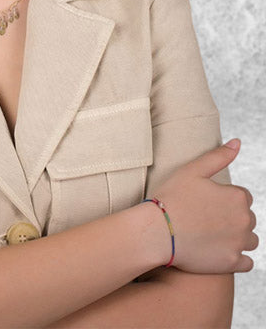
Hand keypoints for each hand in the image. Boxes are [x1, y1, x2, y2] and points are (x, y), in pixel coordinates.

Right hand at [154, 139, 257, 272]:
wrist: (156, 231)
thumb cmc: (171, 198)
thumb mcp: (192, 170)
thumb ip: (218, 156)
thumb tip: (238, 142)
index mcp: (237, 196)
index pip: (242, 196)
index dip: (223, 198)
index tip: (204, 202)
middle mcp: (245, 220)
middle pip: (247, 218)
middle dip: (231, 218)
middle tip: (203, 218)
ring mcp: (240, 243)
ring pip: (249, 240)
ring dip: (236, 237)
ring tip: (210, 234)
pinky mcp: (233, 263)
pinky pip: (246, 262)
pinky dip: (235, 257)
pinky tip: (217, 250)